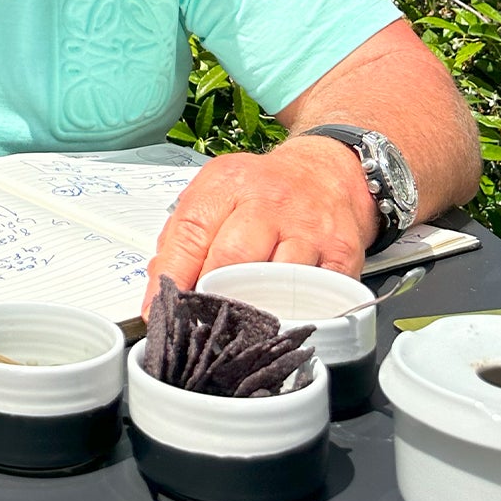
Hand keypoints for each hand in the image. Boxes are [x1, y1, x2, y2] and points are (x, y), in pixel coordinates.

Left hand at [141, 136, 378, 313]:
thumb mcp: (214, 192)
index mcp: (227, 184)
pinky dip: (299, 314)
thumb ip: (182, 235)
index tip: (161, 308)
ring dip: (253, 310)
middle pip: (233, 257)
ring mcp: (308, 228)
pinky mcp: (341, 253)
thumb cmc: (261, 189)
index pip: (192, 232)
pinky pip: (320, 294)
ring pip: (276, 281)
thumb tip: (159, 284)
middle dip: (210, 295)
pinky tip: (284, 320)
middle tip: (199, 321)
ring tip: (239, 327)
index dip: (173, 275)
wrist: (325, 173)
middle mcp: (268, 202)